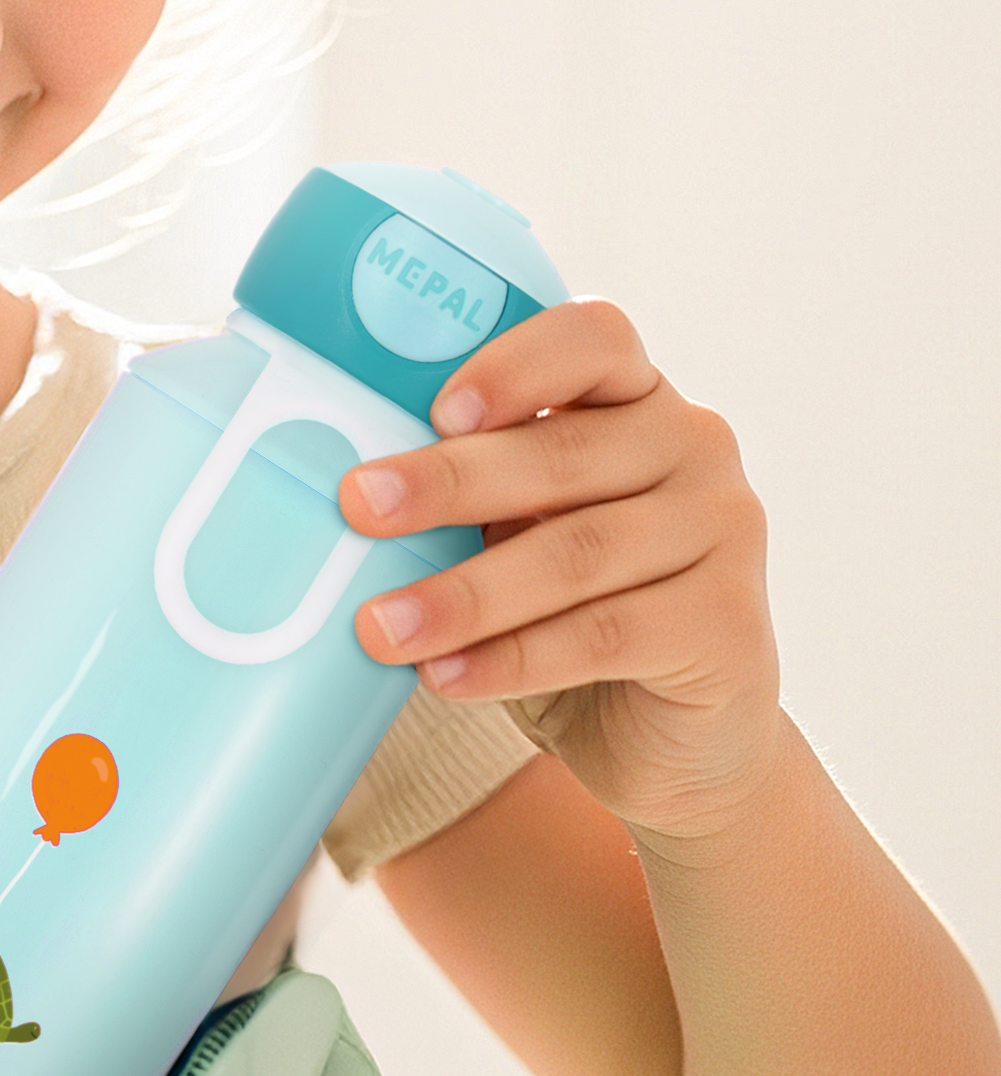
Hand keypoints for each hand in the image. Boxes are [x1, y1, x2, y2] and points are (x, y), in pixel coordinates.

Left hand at [338, 298, 783, 839]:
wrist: (675, 737)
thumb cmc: (569, 609)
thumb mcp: (516, 533)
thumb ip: (469, 494)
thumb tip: (348, 492)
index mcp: (634, 399)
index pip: (593, 338)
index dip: (517, 363)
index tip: (438, 408)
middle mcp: (693, 447)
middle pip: (564, 452)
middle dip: (449, 482)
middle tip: (359, 506)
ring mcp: (723, 532)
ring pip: (576, 553)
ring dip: (464, 593)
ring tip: (380, 627)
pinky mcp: (727, 624)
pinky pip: (604, 634)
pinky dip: (512, 659)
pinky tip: (445, 676)